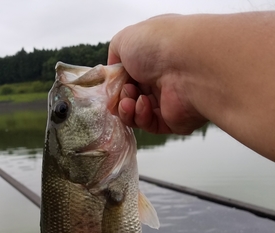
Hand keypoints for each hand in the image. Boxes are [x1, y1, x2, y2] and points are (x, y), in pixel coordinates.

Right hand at [108, 16, 207, 134]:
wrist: (189, 65)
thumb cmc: (159, 46)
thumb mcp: (124, 40)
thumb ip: (114, 55)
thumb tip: (113, 72)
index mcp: (153, 57)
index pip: (128, 75)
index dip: (116, 83)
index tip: (110, 85)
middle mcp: (162, 77)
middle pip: (130, 96)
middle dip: (120, 96)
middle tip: (123, 92)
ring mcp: (168, 100)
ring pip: (136, 114)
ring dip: (126, 109)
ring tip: (128, 101)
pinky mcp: (173, 121)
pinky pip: (149, 125)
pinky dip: (140, 117)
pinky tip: (143, 105)